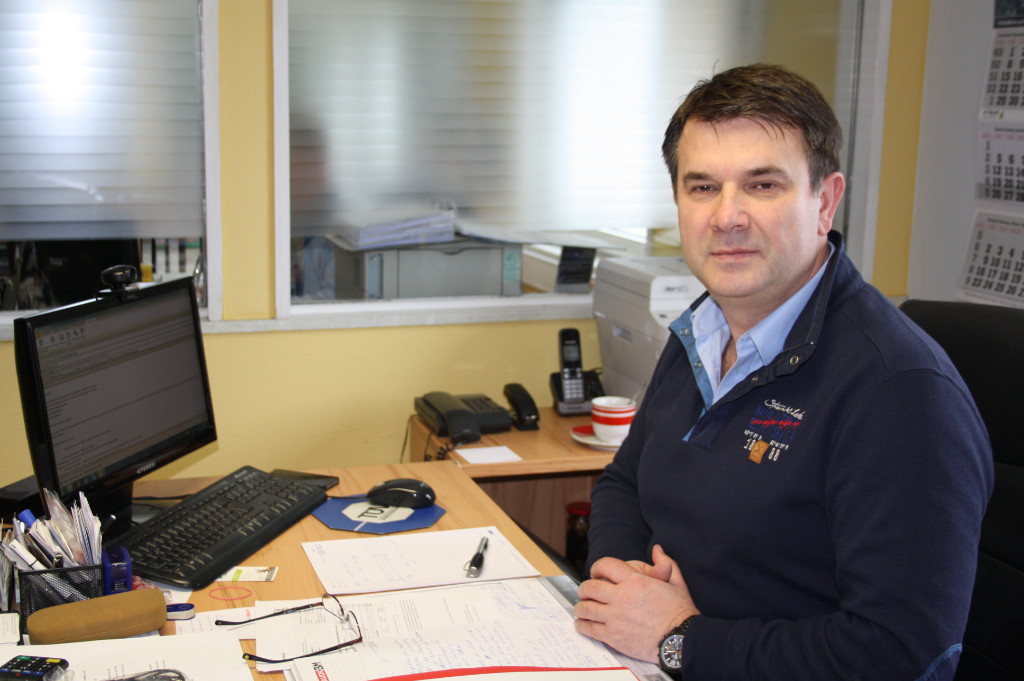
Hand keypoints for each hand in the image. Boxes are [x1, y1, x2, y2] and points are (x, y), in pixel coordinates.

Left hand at [574, 545, 698, 661]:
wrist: (682, 641)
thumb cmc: (681, 612)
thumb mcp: (676, 583)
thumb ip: (665, 563)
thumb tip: (657, 549)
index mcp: (635, 581)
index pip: (605, 566)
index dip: (597, 567)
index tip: (596, 573)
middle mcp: (622, 597)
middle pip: (590, 587)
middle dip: (584, 589)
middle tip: (585, 592)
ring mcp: (616, 617)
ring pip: (586, 608)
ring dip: (581, 607)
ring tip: (582, 608)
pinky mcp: (613, 637)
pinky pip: (589, 628)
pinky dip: (582, 625)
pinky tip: (582, 624)